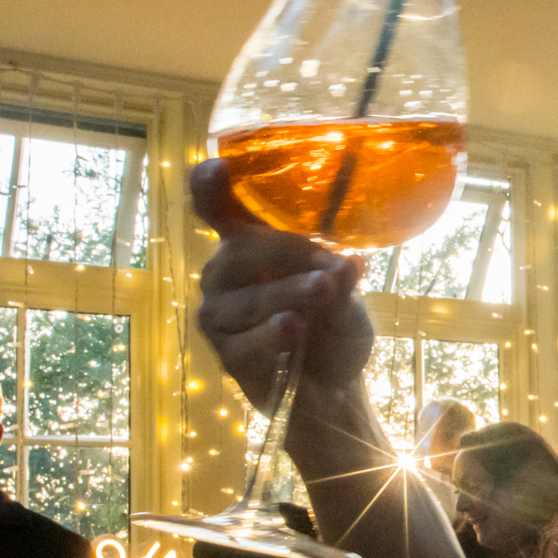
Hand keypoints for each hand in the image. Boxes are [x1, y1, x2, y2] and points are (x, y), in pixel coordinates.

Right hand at [191, 160, 373, 407]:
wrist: (336, 388)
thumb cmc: (333, 326)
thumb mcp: (347, 298)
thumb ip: (341, 281)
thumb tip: (347, 264)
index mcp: (249, 246)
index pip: (219, 208)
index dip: (210, 186)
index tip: (217, 170)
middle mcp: (225, 273)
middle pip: (241, 248)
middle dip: (289, 252)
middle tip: (331, 269)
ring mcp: (220, 314)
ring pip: (247, 297)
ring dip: (289, 292)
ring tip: (324, 292)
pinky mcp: (226, 355)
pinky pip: (243, 342)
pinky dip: (271, 333)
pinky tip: (292, 326)